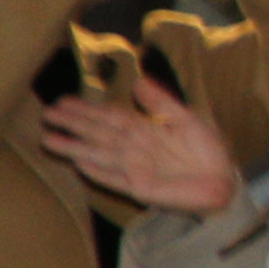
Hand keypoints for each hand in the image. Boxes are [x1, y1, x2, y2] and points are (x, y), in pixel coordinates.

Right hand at [39, 75, 240, 215]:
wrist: (222, 182)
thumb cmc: (207, 150)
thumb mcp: (187, 119)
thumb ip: (161, 102)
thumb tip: (137, 80)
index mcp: (146, 129)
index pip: (110, 116)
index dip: (88, 109)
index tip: (64, 101)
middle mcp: (134, 147)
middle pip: (98, 132)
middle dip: (73, 124)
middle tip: (46, 114)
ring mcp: (133, 167)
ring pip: (98, 153)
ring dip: (75, 147)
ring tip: (48, 139)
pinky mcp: (137, 187)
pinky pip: (112, 178)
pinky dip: (96, 171)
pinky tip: (78, 164)